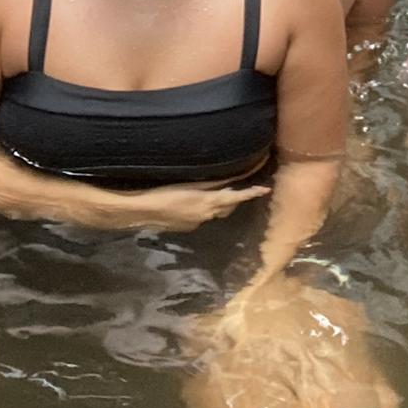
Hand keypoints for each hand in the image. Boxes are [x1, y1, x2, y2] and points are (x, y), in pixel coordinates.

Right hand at [124, 182, 269, 231]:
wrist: (142, 212)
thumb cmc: (165, 192)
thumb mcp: (190, 183)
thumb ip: (211, 183)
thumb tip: (228, 179)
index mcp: (208, 203)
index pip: (235, 197)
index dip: (251, 193)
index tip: (265, 189)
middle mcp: (206, 216)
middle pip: (227, 207)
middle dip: (234, 198)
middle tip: (238, 186)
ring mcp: (196, 224)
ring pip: (214, 213)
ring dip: (218, 204)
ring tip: (214, 192)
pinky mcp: (186, 228)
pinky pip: (201, 217)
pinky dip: (203, 210)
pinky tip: (191, 203)